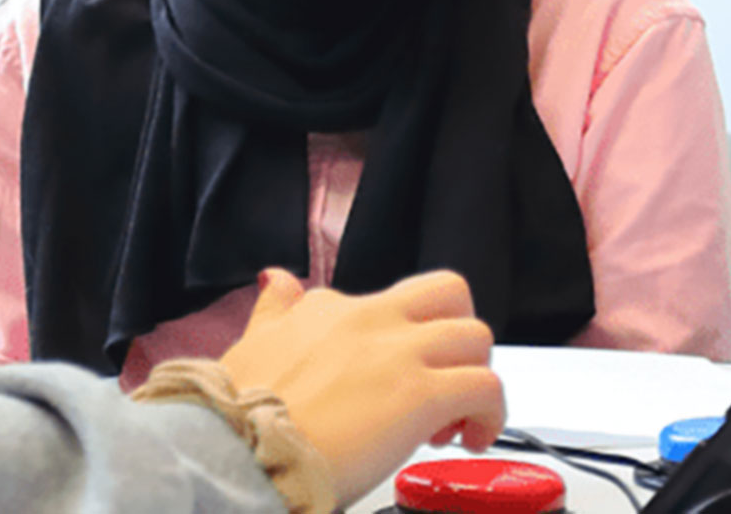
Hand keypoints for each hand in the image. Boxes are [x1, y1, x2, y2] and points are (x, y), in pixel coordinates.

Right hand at [218, 269, 504, 501]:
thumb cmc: (239, 415)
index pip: (385, 303)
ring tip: (456, 421)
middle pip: (449, 294)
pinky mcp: (422, 393)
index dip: (397, 343)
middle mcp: (369, 318)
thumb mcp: (251, 346)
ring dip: (476, 377)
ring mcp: (398, 352)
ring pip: (476, 336)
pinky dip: (491, 414)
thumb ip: (273, 312)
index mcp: (327, 309)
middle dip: (459, 335)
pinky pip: (487, 386)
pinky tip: (470, 439)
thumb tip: (275, 280)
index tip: (389, 382)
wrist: (242, 450)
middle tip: (446, 380)